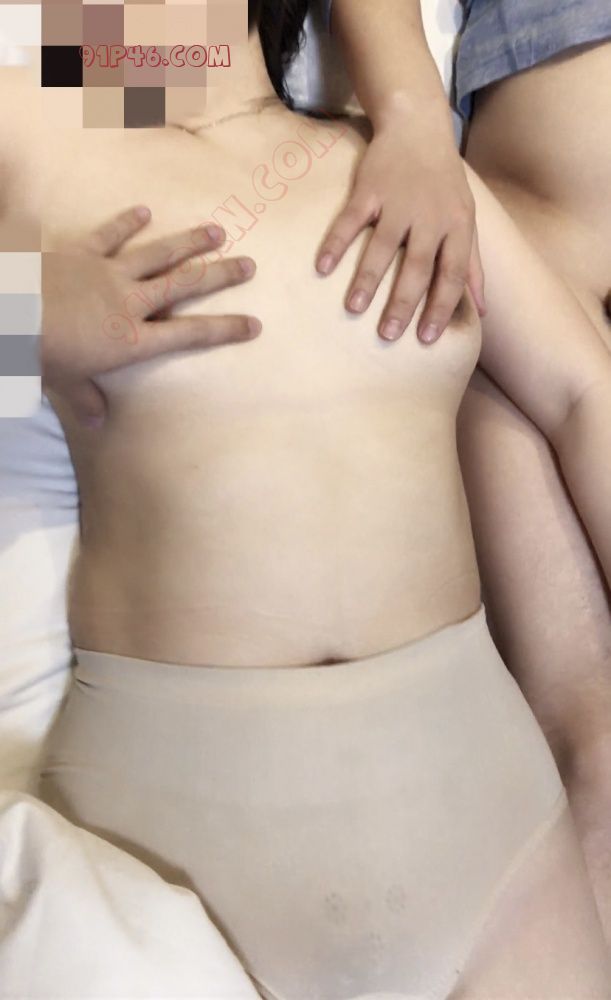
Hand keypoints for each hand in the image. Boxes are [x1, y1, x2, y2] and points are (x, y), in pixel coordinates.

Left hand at [42, 206, 260, 426]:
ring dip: (189, 242)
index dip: (224, 329)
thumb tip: (98, 423)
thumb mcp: (65, 383)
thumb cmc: (40, 352)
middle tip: (249, 265)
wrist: (11, 311)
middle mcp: (130, 303)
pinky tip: (144, 211)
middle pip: (184, 285)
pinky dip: (126, 222)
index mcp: (132, 340)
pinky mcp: (82, 252)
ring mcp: (108, 273)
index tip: (253, 324)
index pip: (189, 335)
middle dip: (219, 275)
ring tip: (216, 231)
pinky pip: (109, 235)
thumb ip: (86, 400)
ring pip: (158, 254)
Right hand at [315, 115, 485, 342]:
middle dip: (402, 303)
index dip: (440, 308)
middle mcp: (430, 215)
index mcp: (457, 226)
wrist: (418, 126)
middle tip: (388, 335)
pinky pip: (351, 220)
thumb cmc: (444, 183)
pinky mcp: (369, 188)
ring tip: (354, 309)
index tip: (426, 339)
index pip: (452, 274)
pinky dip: (336, 243)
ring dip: (367, 279)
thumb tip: (483, 309)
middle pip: (417, 266)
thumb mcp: (465, 220)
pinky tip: (323, 268)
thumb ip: (472, 265)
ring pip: (383, 247)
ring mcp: (398, 201)